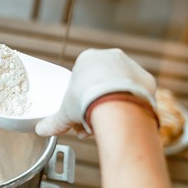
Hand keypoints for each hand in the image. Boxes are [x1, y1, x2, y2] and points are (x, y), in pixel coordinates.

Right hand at [35, 48, 156, 136]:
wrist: (116, 105)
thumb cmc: (87, 103)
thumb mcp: (65, 113)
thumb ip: (54, 122)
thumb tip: (40, 131)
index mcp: (87, 59)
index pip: (81, 79)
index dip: (78, 100)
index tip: (78, 115)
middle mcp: (110, 57)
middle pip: (101, 83)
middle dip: (95, 104)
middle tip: (91, 124)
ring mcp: (130, 66)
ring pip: (119, 88)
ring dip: (112, 105)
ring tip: (107, 126)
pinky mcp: (146, 79)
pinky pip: (137, 93)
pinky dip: (130, 105)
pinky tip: (124, 119)